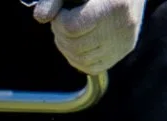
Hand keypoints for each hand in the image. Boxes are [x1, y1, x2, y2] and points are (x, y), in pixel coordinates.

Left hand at [30, 0, 144, 74]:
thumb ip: (54, 0)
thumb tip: (41, 17)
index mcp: (114, 6)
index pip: (72, 28)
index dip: (60, 21)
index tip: (63, 12)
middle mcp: (123, 27)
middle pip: (75, 46)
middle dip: (61, 34)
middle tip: (65, 21)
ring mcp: (124, 42)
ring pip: (80, 59)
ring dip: (67, 47)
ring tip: (71, 30)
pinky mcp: (124, 51)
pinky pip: (91, 67)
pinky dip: (78, 58)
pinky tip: (78, 42)